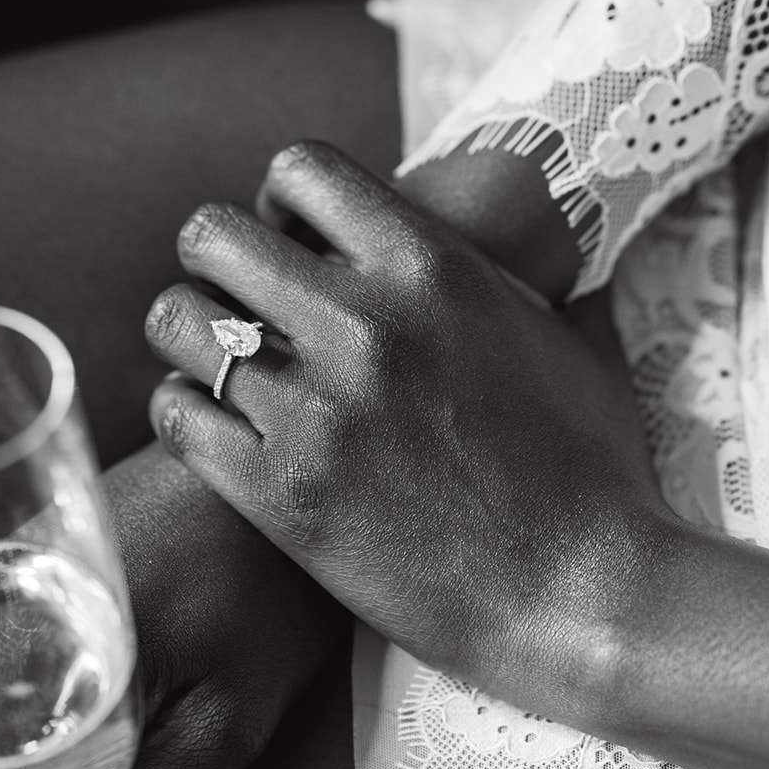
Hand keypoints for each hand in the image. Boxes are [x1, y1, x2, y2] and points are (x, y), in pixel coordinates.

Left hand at [145, 140, 667, 731]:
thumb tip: (541, 235)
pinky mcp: (279, 495)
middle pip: (211, 236)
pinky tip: (220, 434)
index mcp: (431, 267)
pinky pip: (174, 414)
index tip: (290, 244)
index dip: (279, 201)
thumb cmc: (593, 480)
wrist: (579, 599)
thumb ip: (520, 280)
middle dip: (215, 265)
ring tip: (223, 373)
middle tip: (241, 310)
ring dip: (189, 340)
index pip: (300, 169)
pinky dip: (186, 414)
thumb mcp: (570, 344)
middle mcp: (361, 324)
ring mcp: (313, 411)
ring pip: (176, 322)